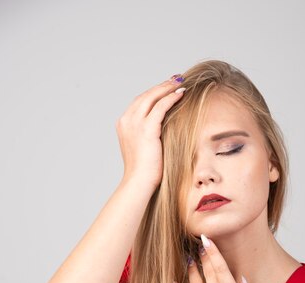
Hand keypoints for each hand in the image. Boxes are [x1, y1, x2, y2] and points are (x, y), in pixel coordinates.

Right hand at [116, 75, 185, 189]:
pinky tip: (181, 94)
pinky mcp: (147, 129)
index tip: (167, 87)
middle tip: (176, 79)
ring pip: (152, 97)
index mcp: (124, 124)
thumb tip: (163, 129)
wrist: (139, 182)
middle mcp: (127, 121)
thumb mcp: (143, 148)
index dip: (154, 93)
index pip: (140, 102)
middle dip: (161, 86)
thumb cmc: (144, 171)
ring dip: (167, 87)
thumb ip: (149, 135)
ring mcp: (135, 124)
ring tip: (180, 82)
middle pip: (145, 96)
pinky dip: (171, 98)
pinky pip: (160, 107)